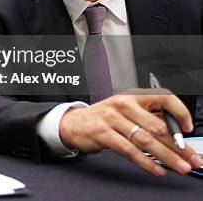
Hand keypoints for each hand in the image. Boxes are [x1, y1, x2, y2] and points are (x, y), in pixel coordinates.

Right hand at [59, 90, 202, 175]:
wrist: (74, 123)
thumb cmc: (104, 118)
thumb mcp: (126, 112)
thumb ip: (148, 119)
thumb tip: (176, 136)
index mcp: (132, 96)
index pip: (162, 98)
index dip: (179, 112)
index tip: (187, 128)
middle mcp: (123, 104)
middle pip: (158, 125)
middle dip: (179, 145)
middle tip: (192, 158)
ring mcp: (112, 119)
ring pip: (145, 140)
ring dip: (167, 156)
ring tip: (180, 167)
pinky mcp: (103, 134)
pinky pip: (129, 150)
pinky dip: (146, 162)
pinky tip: (157, 170)